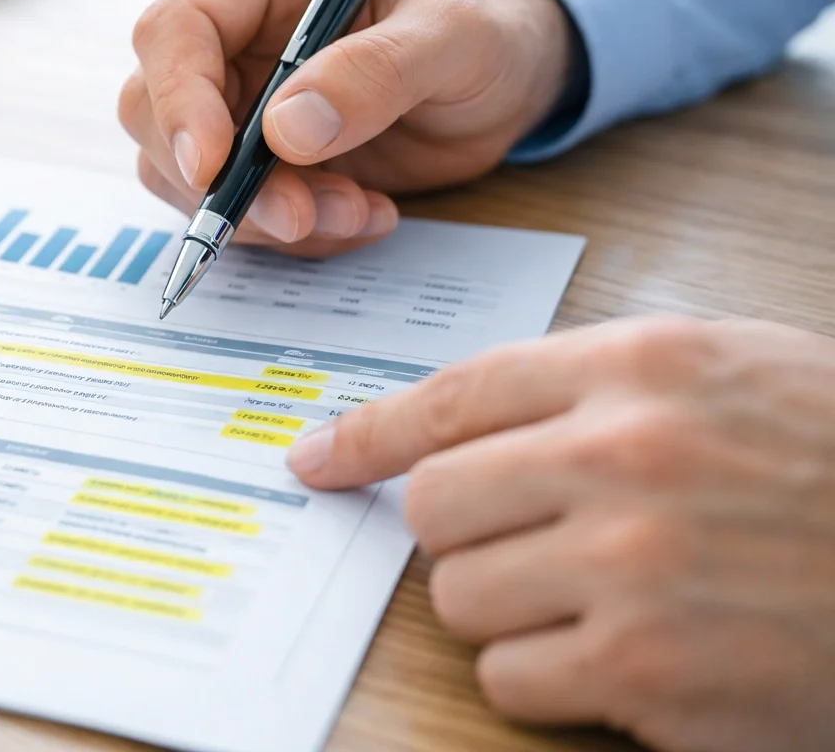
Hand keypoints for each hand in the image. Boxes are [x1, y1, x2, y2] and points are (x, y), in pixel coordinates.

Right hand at [119, 0, 573, 255]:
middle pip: (154, 110)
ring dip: (265, 217)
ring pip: (185, 176)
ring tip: (360, 210)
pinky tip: (366, 214)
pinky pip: (240, 214)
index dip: (178, 99)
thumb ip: (378, 72)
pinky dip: (297, 234)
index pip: (175, 28)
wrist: (509, 79)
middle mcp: (232, 37)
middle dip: (220, 180)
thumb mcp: (457, 35)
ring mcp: (237, 103)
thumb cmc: (485, 29)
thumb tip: (285, 132)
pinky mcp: (256, 164)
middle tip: (303, 216)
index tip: (212, 168)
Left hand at [287, 316, 834, 751]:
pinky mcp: (650, 675)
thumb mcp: (729, 372)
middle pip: (433, 505)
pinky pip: (512, 678)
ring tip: (596, 599)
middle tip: (517, 543)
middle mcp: (625, 457)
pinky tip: (622, 658)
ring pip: (460, 597)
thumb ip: (590, 384)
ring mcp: (635, 570)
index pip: (452, 394)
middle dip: (459, 533)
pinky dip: (547, 677)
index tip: (317, 460)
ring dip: (505, 606)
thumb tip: (453, 426)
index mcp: (642, 367)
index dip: (366, 432)